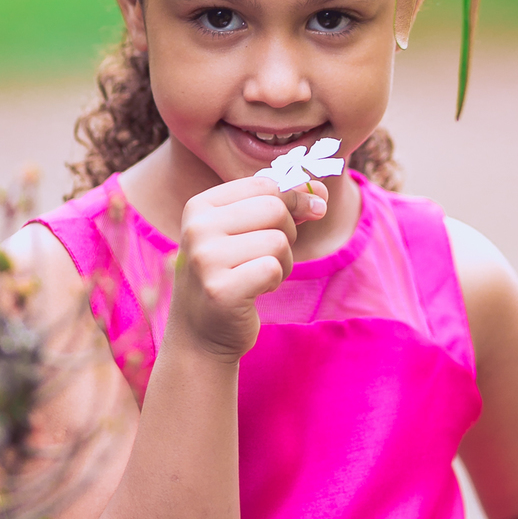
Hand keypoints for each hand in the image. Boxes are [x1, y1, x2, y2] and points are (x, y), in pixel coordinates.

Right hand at [169, 177, 327, 361]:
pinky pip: (273, 269)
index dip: (292, 199)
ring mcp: (205, 259)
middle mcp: (197, 228)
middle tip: (270, 256)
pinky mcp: (221, 290)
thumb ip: (283, 206)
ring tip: (259, 276)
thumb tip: (320, 192)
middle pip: (275, 208)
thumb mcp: (247, 233)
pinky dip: (274, 281)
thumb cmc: (229, 276)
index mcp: (200, 206)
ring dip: (282, 262)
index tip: (302, 216)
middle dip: (287, 233)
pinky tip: (255, 291)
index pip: (264, 184)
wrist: (199, 334)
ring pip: (278, 241)